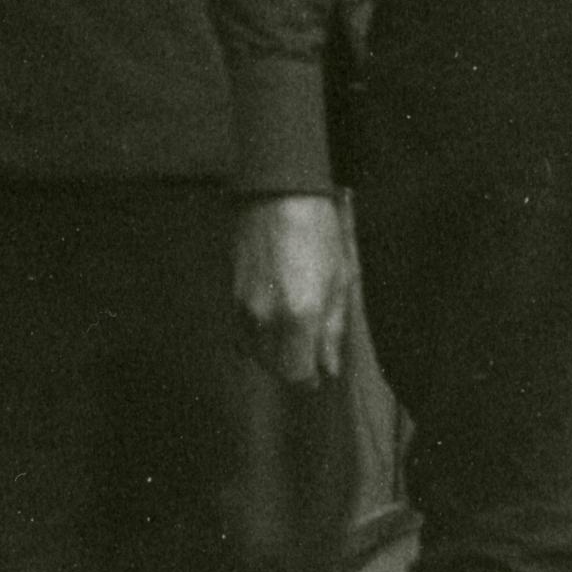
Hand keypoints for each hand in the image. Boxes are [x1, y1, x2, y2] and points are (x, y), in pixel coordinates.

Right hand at [233, 191, 351, 385]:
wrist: (278, 193)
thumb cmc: (319, 233)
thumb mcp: (340, 280)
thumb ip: (333, 330)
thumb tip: (328, 368)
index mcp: (299, 317)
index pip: (298, 374)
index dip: (311, 377)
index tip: (320, 369)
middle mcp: (266, 319)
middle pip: (274, 368)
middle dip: (293, 367)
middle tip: (309, 352)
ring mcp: (243, 308)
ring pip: (256, 352)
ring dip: (274, 353)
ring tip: (292, 334)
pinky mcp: (231, 295)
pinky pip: (242, 332)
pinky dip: (257, 336)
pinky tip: (272, 319)